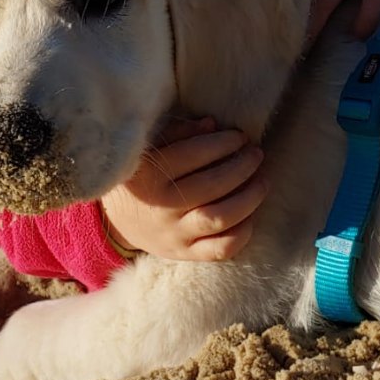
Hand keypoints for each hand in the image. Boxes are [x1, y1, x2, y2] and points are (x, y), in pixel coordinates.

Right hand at [100, 117, 267, 260]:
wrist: (118, 219)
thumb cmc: (142, 175)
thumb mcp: (150, 149)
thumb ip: (178, 132)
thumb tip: (213, 124)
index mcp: (149, 175)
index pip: (194, 154)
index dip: (223, 143)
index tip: (240, 136)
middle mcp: (161, 208)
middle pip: (212, 186)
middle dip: (242, 166)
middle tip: (255, 154)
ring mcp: (174, 235)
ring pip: (220, 218)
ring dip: (249, 197)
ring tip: (262, 181)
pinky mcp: (184, 254)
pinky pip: (220, 249)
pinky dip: (242, 233)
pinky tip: (249, 214)